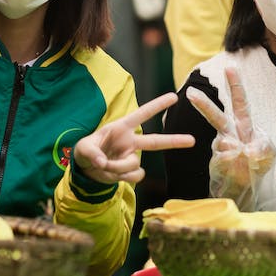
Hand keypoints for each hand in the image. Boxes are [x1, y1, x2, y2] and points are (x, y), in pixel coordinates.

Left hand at [73, 93, 193, 183]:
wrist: (87, 171)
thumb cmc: (86, 151)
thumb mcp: (83, 149)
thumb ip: (92, 153)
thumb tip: (103, 163)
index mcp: (121, 128)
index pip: (142, 114)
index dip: (157, 105)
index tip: (174, 97)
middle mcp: (130, 142)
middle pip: (156, 141)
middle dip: (174, 141)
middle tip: (193, 140)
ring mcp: (132, 157)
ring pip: (135, 164)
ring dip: (118, 167)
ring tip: (103, 166)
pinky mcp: (131, 171)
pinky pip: (135, 176)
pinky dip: (123, 177)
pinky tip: (112, 174)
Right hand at [186, 67, 275, 209]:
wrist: (248, 185)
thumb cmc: (258, 162)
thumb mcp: (269, 153)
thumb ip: (263, 146)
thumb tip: (246, 148)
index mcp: (244, 125)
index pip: (240, 102)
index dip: (235, 85)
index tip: (230, 66)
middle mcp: (230, 133)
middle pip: (216, 116)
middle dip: (203, 105)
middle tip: (190, 92)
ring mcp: (222, 148)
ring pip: (221, 143)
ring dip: (235, 151)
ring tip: (244, 157)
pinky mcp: (217, 164)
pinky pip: (225, 162)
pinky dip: (236, 166)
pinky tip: (240, 169)